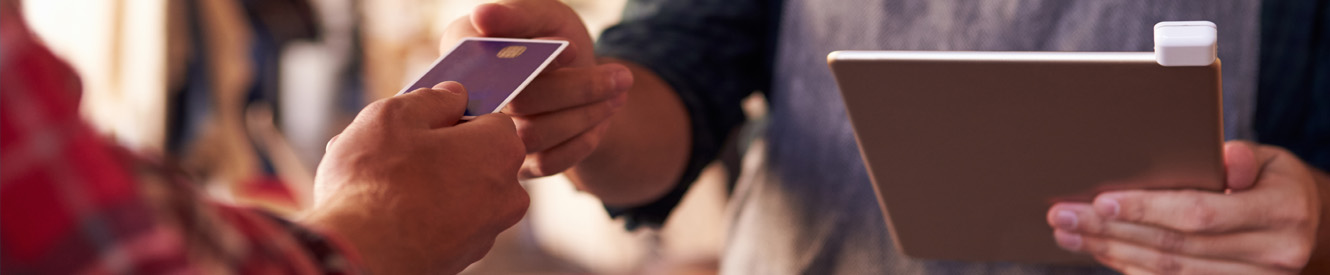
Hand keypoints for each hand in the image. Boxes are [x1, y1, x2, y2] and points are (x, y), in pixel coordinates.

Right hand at [300, 82, 527, 273]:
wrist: (360, 254)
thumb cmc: (377, 181)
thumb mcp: (395, 117)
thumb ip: (431, 100)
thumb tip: (453, 96)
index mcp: (501, 150)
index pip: (490, 118)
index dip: (453, 116)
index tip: (422, 122)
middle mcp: (507, 193)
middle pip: (473, 157)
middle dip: (436, 150)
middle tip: (391, 150)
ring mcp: (487, 230)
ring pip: (456, 190)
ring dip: (423, 182)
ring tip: (375, 181)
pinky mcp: (464, 257)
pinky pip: (446, 221)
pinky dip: (422, 213)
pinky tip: (384, 211)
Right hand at [442, 0, 631, 177]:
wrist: (573, 74)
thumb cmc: (551, 36)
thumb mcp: (543, 15)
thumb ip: (518, 15)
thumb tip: (484, 16)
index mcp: (463, 54)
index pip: (486, 63)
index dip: (533, 60)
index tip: (573, 49)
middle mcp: (468, 100)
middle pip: (518, 102)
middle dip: (576, 89)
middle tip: (621, 76)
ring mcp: (489, 139)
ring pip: (535, 136)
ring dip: (585, 115)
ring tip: (618, 93)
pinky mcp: (514, 165)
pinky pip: (548, 163)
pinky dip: (582, 140)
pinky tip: (601, 118)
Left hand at [1047, 141, 1319, 273]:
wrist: (1305, 223)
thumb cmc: (1273, 182)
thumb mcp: (1270, 160)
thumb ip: (1242, 157)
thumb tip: (1224, 156)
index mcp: (1281, 213)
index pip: (1199, 215)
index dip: (1147, 209)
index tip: (1101, 201)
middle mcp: (1271, 255)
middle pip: (1174, 247)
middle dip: (1111, 231)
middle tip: (1064, 216)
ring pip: (1167, 271)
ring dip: (1111, 252)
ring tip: (1070, 233)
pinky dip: (1130, 267)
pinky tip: (1100, 251)